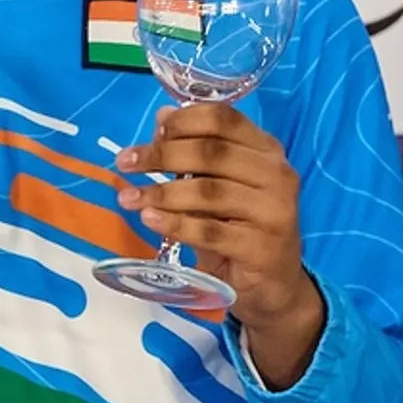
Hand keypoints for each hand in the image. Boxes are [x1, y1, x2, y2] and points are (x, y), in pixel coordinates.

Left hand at [115, 103, 325, 387]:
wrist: (273, 285)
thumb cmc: (241, 227)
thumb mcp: (220, 185)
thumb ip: (197, 152)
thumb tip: (163, 117)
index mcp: (266, 150)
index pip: (225, 119)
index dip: (185, 120)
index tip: (153, 131)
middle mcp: (276, 175)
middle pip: (212, 152)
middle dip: (162, 155)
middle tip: (125, 162)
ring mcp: (273, 212)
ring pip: (208, 192)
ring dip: (161, 192)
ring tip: (128, 197)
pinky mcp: (261, 247)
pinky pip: (209, 231)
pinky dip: (174, 224)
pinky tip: (150, 219)